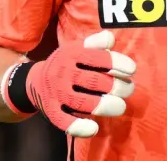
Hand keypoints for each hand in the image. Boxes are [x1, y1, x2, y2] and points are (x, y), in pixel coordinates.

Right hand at [4, 30, 136, 137]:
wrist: (34, 81)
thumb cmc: (66, 64)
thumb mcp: (77, 48)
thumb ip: (95, 43)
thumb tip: (110, 38)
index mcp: (72, 54)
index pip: (97, 58)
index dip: (117, 63)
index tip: (132, 69)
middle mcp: (63, 73)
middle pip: (94, 82)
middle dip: (116, 87)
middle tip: (128, 89)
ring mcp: (57, 93)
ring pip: (83, 102)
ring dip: (104, 106)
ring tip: (120, 107)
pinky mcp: (52, 111)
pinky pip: (64, 122)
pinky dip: (78, 127)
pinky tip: (94, 128)